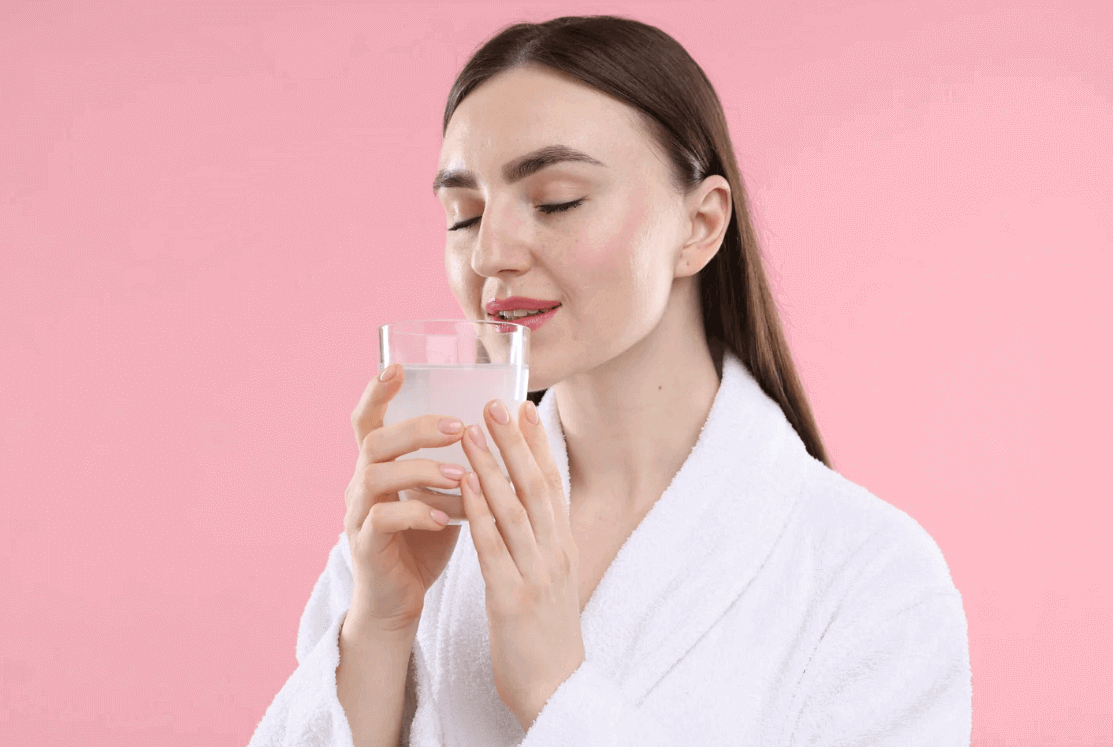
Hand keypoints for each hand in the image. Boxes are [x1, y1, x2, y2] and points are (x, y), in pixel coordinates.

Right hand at [343, 363, 467, 633]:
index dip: (378, 391)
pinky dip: (416, 513)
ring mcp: (357, 513)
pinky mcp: (364, 545)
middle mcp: (360, 482)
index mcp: (378, 465)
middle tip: (458, 426)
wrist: (399, 601)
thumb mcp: (443, 494)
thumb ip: (457, 463)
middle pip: (374, 439)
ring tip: (461, 475)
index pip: (368, 418)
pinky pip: (382, 519)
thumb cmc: (425, 539)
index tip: (397, 365)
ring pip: (376, 475)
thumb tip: (503, 430)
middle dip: (416, 428)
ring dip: (421, 469)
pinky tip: (446, 517)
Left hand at [459, 398, 585, 730]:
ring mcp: (536, 574)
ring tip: (469, 429)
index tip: (523, 407)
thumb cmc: (545, 635)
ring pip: (514, 508)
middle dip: (515, 441)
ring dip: (492, 464)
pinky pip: (493, 546)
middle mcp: (555, 553)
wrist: (555, 690)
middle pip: (535, 486)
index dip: (538, 444)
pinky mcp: (511, 598)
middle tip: (495, 402)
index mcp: (563, 546)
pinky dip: (479, 510)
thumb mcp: (551, 580)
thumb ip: (541, 542)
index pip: (552, 484)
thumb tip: (527, 507)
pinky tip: (463, 484)